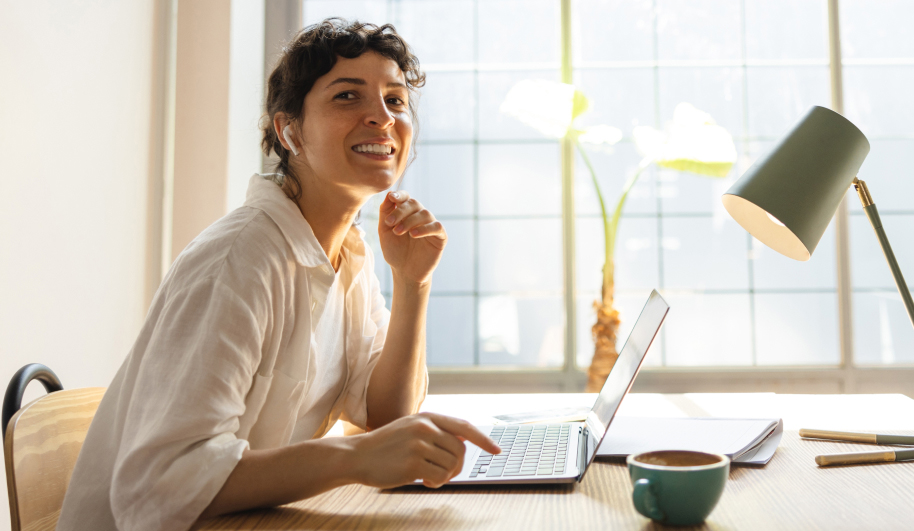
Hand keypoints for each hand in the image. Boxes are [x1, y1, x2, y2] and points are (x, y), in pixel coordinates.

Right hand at [349, 412, 500, 488]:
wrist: (357, 455)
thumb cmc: (387, 445)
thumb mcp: (411, 428)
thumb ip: (436, 432)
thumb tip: (463, 445)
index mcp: (427, 417)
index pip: (464, 427)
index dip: (483, 439)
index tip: (496, 450)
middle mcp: (425, 428)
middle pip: (460, 451)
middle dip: (457, 466)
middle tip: (444, 474)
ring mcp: (418, 445)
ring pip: (451, 465)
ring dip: (445, 476)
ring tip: (429, 476)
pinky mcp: (412, 464)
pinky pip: (440, 477)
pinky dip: (437, 483)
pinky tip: (425, 482)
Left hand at [378, 191, 445, 284]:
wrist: (404, 272)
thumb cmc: (395, 251)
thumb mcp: (385, 231)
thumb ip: (386, 212)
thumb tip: (389, 194)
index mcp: (407, 213)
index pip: (406, 197)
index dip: (400, 195)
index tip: (392, 198)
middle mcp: (420, 216)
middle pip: (414, 203)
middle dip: (400, 211)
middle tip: (389, 223)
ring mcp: (431, 225)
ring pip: (424, 213)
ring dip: (409, 221)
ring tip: (398, 232)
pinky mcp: (440, 237)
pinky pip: (436, 227)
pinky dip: (425, 228)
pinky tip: (413, 235)